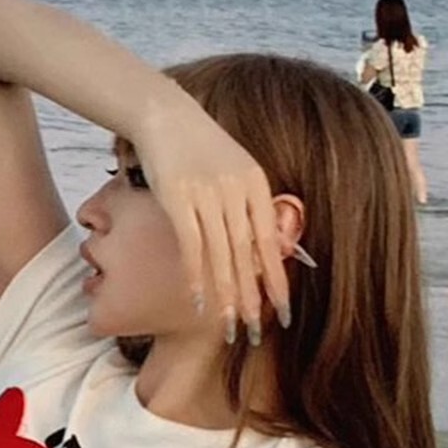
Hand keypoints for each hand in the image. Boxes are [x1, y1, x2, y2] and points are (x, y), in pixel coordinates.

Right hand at [134, 85, 291, 342]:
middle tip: (256, 331)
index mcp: (256, 184)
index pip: (270, 242)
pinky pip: (192, 245)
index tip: (284, 311)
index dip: (277, 279)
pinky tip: (198, 300)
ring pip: (222, 256)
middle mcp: (237, 191)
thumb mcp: (233, 168)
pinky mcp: (178, 198)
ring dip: (226, 295)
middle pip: (248, 255)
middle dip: (253, 298)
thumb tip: (259, 242)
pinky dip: (196, 275)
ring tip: (229, 326)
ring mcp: (207, 195)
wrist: (164, 115)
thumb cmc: (196, 145)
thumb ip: (247, 203)